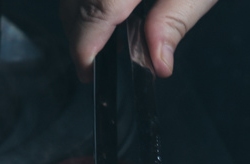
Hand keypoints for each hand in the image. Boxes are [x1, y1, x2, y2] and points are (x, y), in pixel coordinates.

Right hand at [59, 0, 217, 80]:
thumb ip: (174, 23)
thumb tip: (158, 63)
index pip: (95, 13)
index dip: (85, 47)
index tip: (86, 72)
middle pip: (75, 5)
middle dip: (82, 36)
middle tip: (95, 63)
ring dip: (85, 17)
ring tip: (110, 35)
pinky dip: (90, 1)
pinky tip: (115, 9)